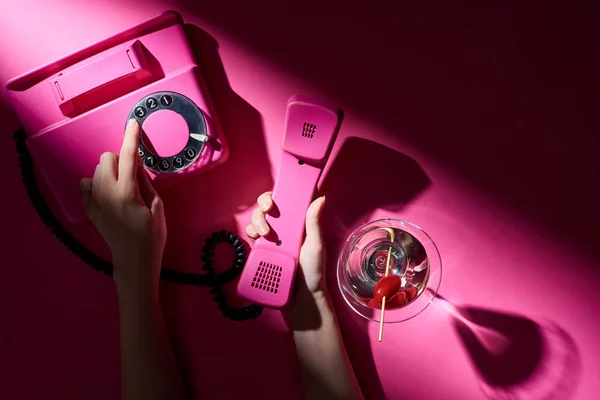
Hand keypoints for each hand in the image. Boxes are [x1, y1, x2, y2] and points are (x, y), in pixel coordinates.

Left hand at [80, 119, 165, 288]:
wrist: (134, 260)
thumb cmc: (152, 235)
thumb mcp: (157, 206)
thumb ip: (145, 181)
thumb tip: (136, 161)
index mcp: (127, 193)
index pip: (128, 156)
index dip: (131, 137)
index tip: (133, 123)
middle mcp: (106, 194)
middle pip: (107, 158)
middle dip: (121, 160)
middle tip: (133, 174)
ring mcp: (94, 202)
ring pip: (96, 170)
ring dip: (110, 170)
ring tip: (123, 187)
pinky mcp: (89, 209)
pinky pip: (86, 184)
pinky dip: (97, 183)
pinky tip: (109, 193)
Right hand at [245, 192, 326, 309]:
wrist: (300, 299)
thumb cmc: (313, 273)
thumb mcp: (316, 246)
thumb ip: (315, 223)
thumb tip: (320, 197)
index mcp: (300, 223)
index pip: (289, 200)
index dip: (281, 192)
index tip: (278, 193)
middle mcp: (286, 228)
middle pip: (270, 207)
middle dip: (264, 205)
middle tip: (268, 210)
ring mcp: (273, 238)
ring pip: (259, 219)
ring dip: (257, 220)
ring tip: (264, 234)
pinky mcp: (263, 250)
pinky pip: (252, 236)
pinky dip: (251, 233)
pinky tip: (255, 239)